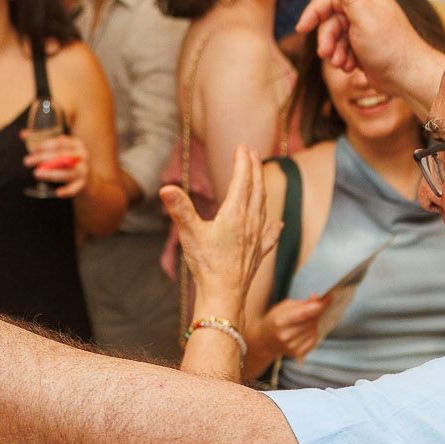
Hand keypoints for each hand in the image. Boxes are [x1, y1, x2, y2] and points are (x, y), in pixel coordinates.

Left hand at [22, 133, 88, 198]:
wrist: (88, 178)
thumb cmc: (67, 161)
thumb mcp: (59, 149)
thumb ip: (42, 142)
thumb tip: (22, 134)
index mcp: (76, 144)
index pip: (60, 143)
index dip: (45, 145)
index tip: (33, 150)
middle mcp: (82, 156)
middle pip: (62, 156)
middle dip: (43, 158)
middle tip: (27, 161)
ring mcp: (84, 170)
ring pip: (67, 172)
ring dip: (51, 173)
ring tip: (36, 173)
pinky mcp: (83, 184)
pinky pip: (75, 188)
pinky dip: (67, 191)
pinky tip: (57, 193)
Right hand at [160, 144, 275, 322]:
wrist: (224, 296)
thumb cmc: (207, 265)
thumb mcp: (189, 234)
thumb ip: (180, 209)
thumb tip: (166, 188)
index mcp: (234, 214)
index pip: (242, 181)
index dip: (243, 162)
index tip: (243, 147)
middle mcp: (250, 223)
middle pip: (256, 189)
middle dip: (254, 169)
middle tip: (252, 153)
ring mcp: (256, 239)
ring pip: (263, 207)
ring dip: (262, 189)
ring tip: (259, 178)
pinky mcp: (258, 254)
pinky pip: (269, 235)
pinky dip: (273, 226)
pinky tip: (278, 223)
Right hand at [259, 295, 328, 361]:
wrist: (265, 340)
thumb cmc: (275, 321)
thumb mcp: (284, 307)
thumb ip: (302, 304)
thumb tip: (317, 298)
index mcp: (279, 321)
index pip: (304, 313)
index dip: (318, 306)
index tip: (329, 299)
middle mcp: (285, 335)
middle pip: (311, 322)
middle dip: (317, 313)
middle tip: (320, 306)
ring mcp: (291, 346)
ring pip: (314, 331)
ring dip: (315, 324)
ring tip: (307, 320)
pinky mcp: (297, 353)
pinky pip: (314, 340)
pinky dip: (313, 333)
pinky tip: (306, 330)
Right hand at [296, 0, 444, 110]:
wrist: (407, 77)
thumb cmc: (389, 47)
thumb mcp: (366, 19)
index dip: (313, 12)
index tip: (301, 28)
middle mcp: (365, 12)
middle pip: (331, 21)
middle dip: (327, 39)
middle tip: (326, 54)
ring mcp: (364, 30)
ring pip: (336, 37)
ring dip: (335, 52)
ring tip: (343, 64)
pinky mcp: (364, 47)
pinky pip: (343, 49)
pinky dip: (343, 59)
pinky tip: (351, 67)